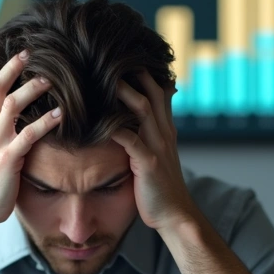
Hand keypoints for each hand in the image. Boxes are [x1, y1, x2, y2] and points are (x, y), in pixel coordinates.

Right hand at [0, 50, 60, 228]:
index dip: (2, 68)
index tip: (20, 52)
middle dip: (12, 68)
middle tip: (31, 52)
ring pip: (10, 106)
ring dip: (31, 90)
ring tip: (51, 78)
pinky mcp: (7, 160)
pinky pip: (27, 135)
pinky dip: (45, 122)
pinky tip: (62, 114)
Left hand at [110, 70, 196, 230]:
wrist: (176, 215)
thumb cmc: (160, 188)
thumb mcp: (158, 155)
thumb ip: (149, 135)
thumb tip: (134, 119)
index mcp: (165, 129)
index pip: (159, 92)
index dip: (144, 73)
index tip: (124, 59)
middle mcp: (164, 132)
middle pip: (152, 92)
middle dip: (134, 73)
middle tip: (110, 57)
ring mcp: (158, 146)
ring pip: (143, 109)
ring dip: (124, 92)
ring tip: (103, 78)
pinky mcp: (148, 163)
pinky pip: (130, 139)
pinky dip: (114, 128)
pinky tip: (97, 120)